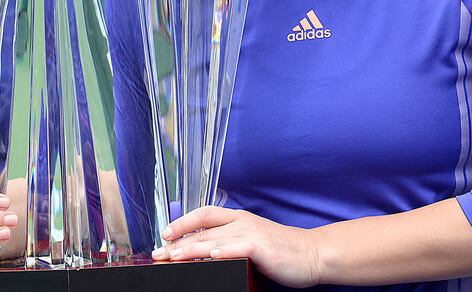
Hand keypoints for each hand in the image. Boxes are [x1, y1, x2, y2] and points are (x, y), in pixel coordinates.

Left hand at [151, 206, 321, 288]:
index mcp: (239, 218)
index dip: (183, 222)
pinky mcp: (262, 248)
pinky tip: (210, 256)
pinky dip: (222, 251)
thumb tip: (205, 253)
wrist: (312, 253)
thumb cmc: (281, 251)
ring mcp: (252, 233)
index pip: (204, 214)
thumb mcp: (252, 241)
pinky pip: (238, 247)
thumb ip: (230, 243)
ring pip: (214, 239)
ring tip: (172, 257)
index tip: (165, 234)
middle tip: (159, 253)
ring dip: (190, 249)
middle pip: (203, 229)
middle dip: (178, 242)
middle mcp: (242, 222)